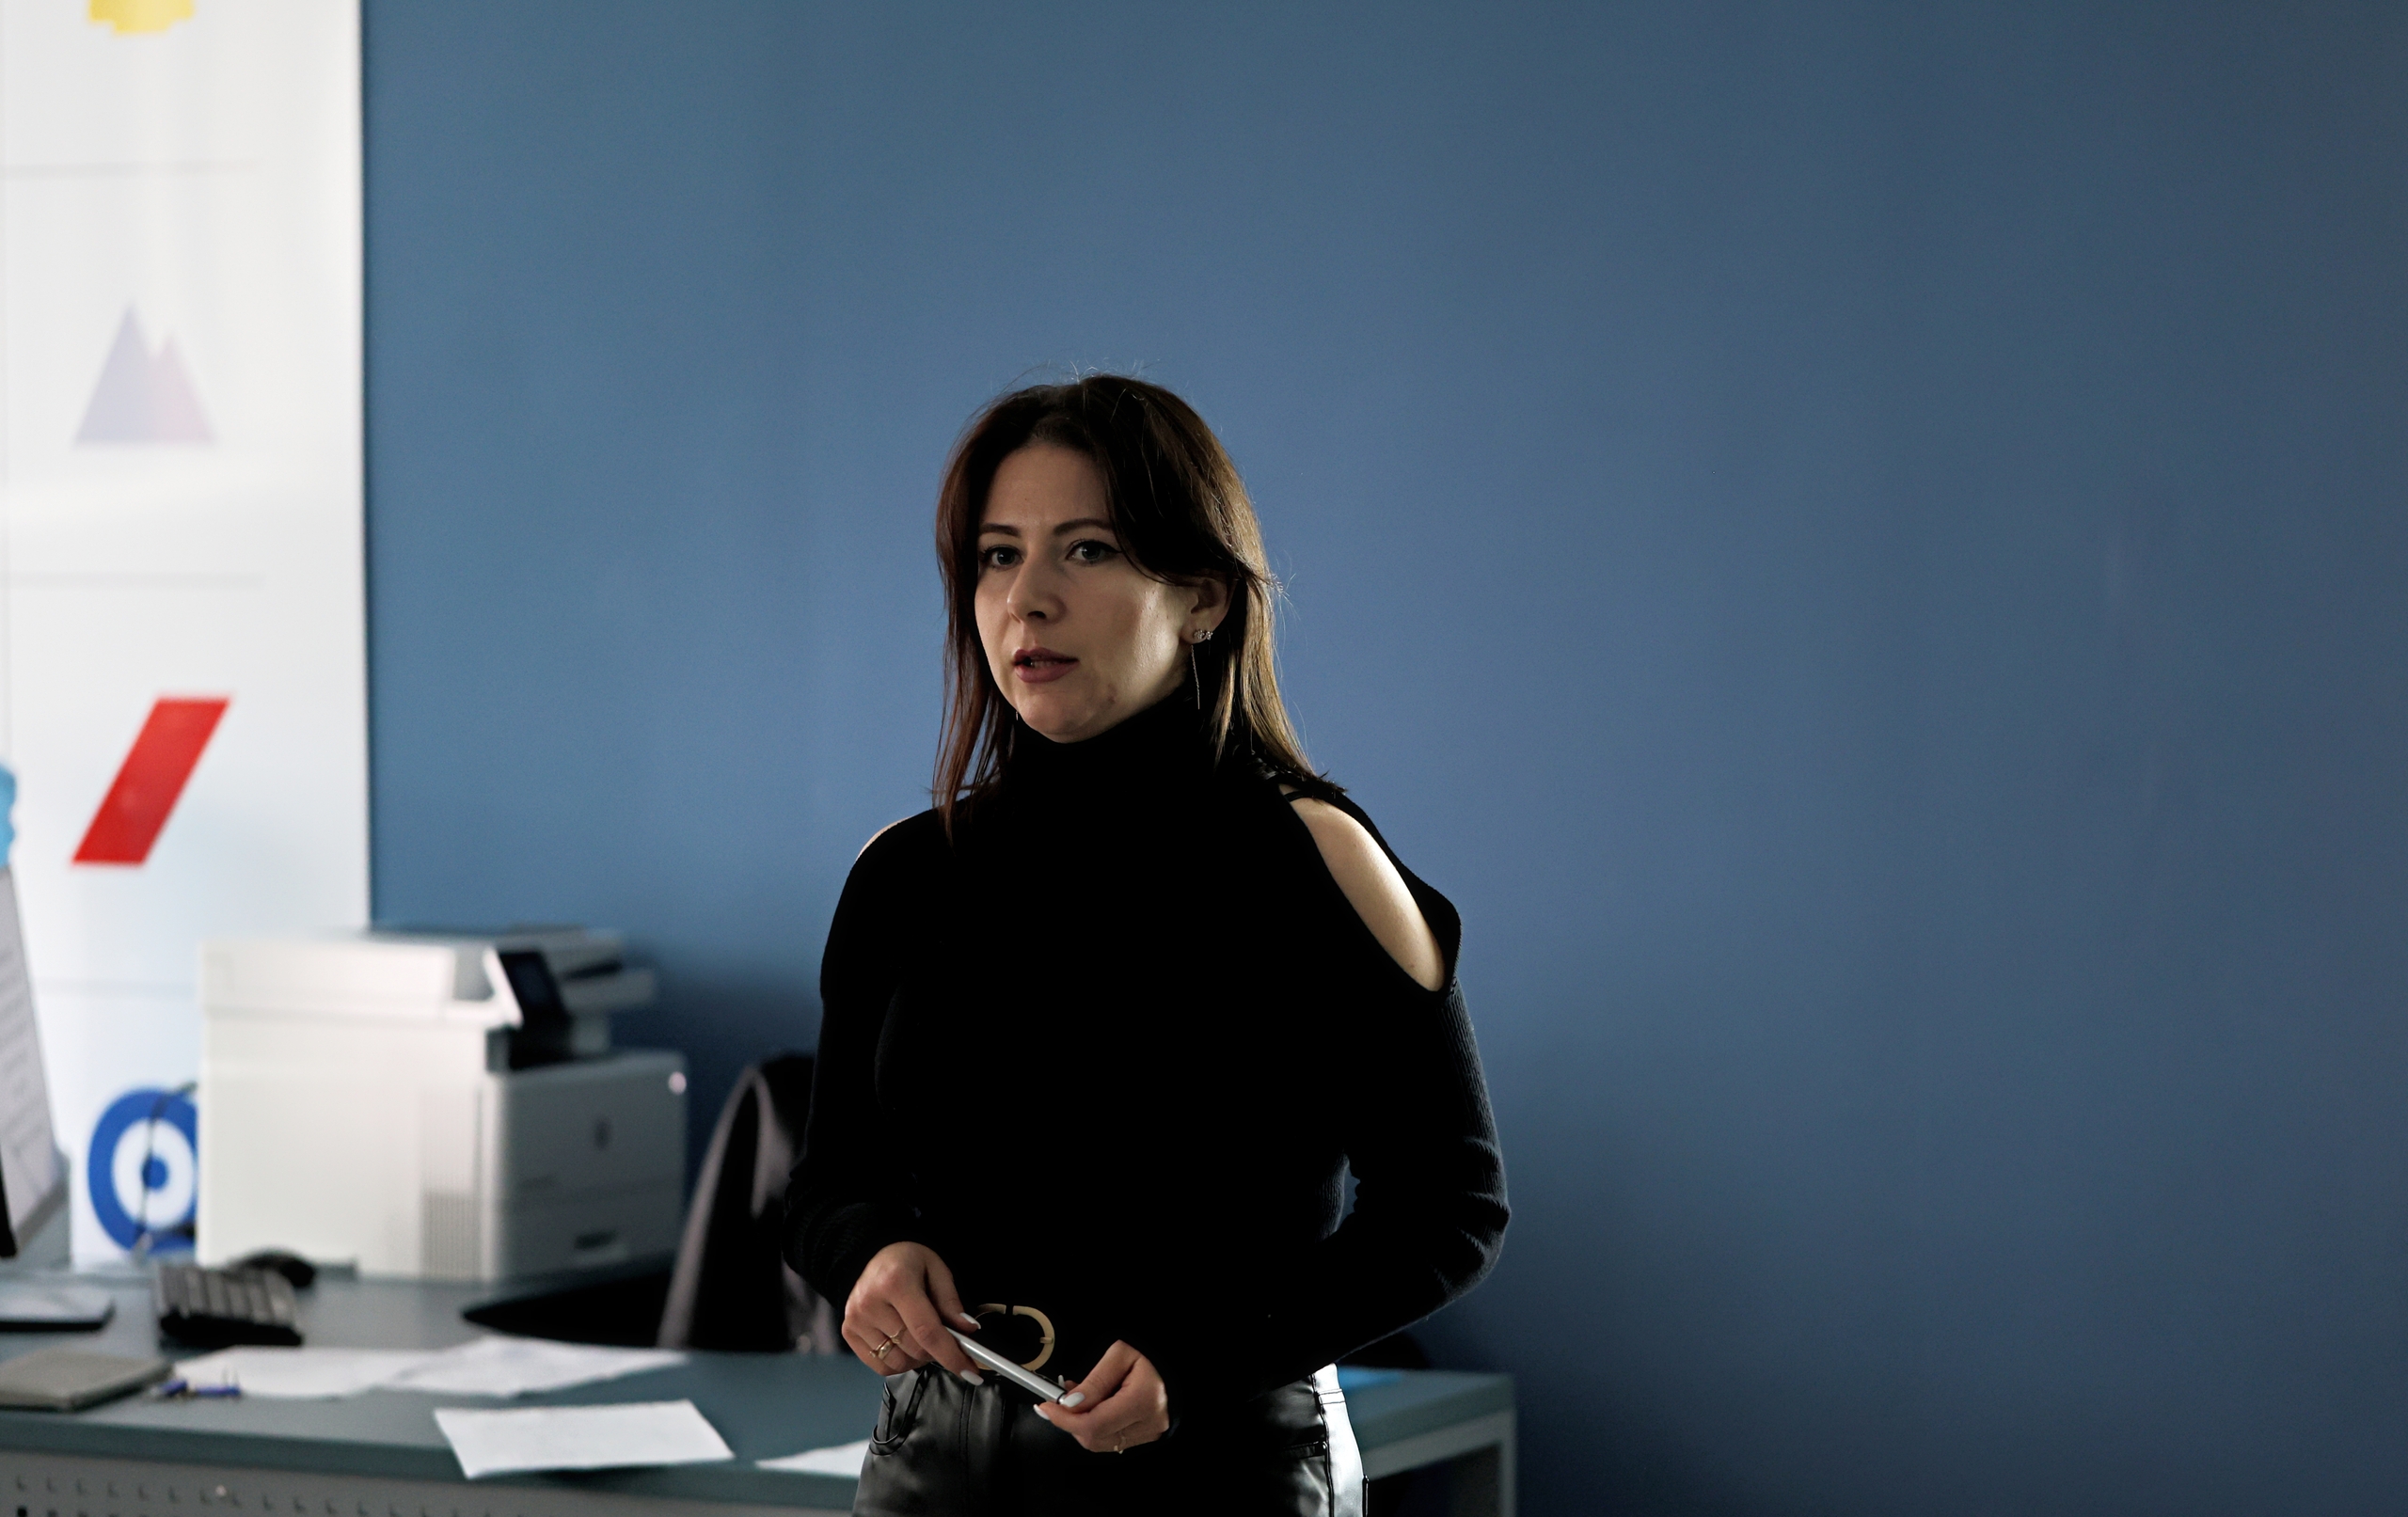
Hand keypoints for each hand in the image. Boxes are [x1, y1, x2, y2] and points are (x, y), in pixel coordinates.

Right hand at [841, 1242, 983, 1380]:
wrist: (873, 1255)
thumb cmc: (908, 1262)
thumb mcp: (937, 1270)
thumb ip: (951, 1302)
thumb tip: (968, 1331)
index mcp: (896, 1282)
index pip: (927, 1331)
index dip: (951, 1354)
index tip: (971, 1371)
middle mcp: (870, 1303)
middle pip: (914, 1350)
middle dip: (937, 1352)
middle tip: (945, 1340)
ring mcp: (856, 1320)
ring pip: (898, 1363)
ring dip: (918, 1360)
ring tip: (921, 1338)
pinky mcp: (848, 1332)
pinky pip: (881, 1366)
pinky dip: (899, 1363)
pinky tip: (903, 1344)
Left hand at [1034, 1341, 1168, 1452]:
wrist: (1173, 1368)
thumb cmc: (1151, 1356)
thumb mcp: (1120, 1355)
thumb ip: (1095, 1381)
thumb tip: (1070, 1404)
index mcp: (1142, 1400)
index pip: (1094, 1424)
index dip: (1065, 1419)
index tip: (1046, 1407)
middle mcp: (1147, 1424)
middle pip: (1093, 1437)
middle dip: (1070, 1421)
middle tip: (1059, 1400)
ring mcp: (1147, 1434)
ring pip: (1099, 1443)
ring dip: (1080, 1425)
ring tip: (1078, 1400)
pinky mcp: (1144, 1438)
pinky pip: (1109, 1440)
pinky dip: (1094, 1427)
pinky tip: (1092, 1409)